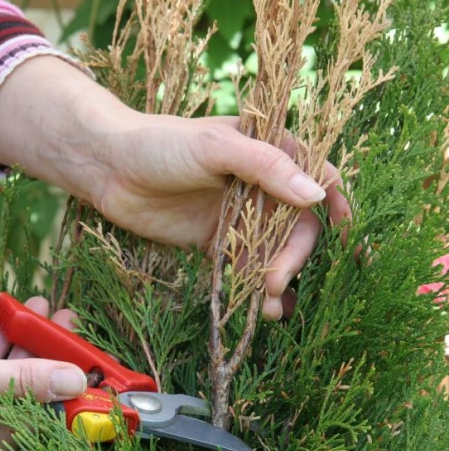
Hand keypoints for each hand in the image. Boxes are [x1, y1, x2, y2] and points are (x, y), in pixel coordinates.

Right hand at [0, 297, 84, 450]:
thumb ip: (24, 381)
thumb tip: (76, 382)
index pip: (57, 423)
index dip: (83, 394)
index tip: (100, 364)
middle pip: (40, 394)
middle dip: (58, 355)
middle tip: (70, 321)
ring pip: (17, 374)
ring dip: (31, 340)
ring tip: (44, 306)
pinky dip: (3, 340)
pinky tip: (11, 313)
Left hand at [94, 113, 351, 318]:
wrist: (107, 167)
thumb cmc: (160, 143)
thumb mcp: (215, 147)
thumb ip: (266, 167)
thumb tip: (316, 196)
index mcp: (267, 150)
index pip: (314, 174)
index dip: (333, 199)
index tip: (343, 227)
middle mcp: (259, 184)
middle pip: (296, 223)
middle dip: (293, 254)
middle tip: (276, 280)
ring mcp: (238, 214)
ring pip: (273, 250)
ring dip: (278, 277)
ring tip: (269, 307)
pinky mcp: (215, 240)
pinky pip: (244, 265)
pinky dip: (254, 285)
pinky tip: (259, 307)